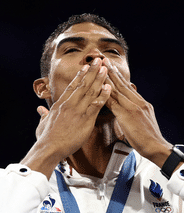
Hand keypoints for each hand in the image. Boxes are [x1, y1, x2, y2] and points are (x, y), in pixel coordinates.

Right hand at [22, 59, 110, 177]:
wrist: (49, 148)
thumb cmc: (46, 138)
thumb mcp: (43, 123)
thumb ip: (44, 114)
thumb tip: (40, 109)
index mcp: (60, 104)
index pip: (72, 86)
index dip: (80, 76)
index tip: (86, 67)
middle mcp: (69, 104)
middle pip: (83, 84)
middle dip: (92, 71)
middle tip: (99, 60)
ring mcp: (78, 110)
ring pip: (90, 91)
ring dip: (99, 79)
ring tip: (106, 68)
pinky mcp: (85, 119)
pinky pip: (96, 105)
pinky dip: (103, 95)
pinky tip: (109, 87)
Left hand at [102, 58, 171, 167]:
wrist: (156, 147)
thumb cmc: (149, 139)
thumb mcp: (144, 122)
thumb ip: (137, 114)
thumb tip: (129, 112)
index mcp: (143, 104)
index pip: (128, 88)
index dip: (119, 77)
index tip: (112, 68)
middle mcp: (139, 103)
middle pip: (123, 85)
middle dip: (112, 72)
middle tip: (104, 60)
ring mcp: (134, 107)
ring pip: (118, 91)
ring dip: (107, 79)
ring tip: (100, 68)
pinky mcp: (128, 115)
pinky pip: (114, 103)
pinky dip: (106, 94)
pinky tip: (99, 88)